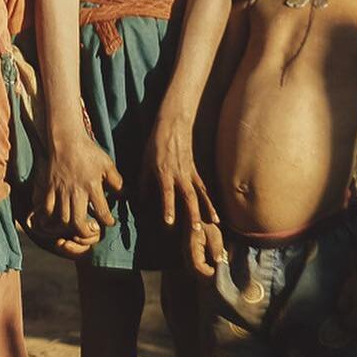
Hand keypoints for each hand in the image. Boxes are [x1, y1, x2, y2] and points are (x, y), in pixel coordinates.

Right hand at [33, 130, 118, 241]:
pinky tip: (56, 220)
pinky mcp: (49, 187)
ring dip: (69, 226)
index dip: (108, 221)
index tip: (110, 222)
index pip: (102, 211)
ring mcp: (61, 190)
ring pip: (62, 218)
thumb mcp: (107, 164)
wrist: (66, 139)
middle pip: (77, 222)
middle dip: (85, 231)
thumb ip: (116, 180)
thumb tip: (124, 193)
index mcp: (92, 185)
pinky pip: (46, 208)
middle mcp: (76, 191)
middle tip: (90, 229)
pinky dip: (50, 218)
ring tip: (75, 225)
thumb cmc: (88, 151)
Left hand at [145, 111, 217, 230]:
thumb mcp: (145, 162)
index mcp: (164, 172)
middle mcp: (179, 174)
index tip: (169, 222)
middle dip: (192, 213)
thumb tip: (140, 201)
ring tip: (214, 223)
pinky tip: (215, 213)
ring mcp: (190, 173)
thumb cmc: (156, 144)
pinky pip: (204, 188)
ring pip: (200, 193)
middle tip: (196, 230)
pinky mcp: (196, 171)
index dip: (168, 207)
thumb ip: (144, 182)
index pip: (166, 192)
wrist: (173, 126)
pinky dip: (209, 201)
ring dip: (207, 209)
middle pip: (188, 196)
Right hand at [185, 220, 225, 277]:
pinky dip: (200, 267)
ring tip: (213, 270)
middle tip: (216, 274)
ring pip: (191, 268)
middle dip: (204, 275)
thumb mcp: (214, 233)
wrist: (194, 215)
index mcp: (192, 246)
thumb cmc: (205, 222)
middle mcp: (186, 251)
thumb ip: (216, 247)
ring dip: (202, 271)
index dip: (206, 272)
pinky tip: (209, 265)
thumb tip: (219, 261)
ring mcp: (186, 252)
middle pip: (193, 270)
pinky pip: (192, 263)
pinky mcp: (188, 251)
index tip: (216, 271)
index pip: (197, 266)